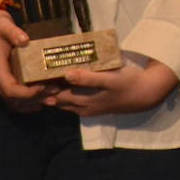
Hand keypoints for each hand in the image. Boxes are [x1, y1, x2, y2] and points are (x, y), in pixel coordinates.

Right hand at [0, 0, 45, 111]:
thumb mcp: (4, 25)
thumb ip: (13, 32)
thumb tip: (25, 40)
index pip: (10, 89)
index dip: (27, 93)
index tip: (44, 86)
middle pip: (13, 99)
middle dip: (34, 98)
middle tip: (55, 92)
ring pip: (13, 101)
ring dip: (32, 103)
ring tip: (52, 99)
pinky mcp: (2, 80)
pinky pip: (13, 97)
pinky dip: (26, 102)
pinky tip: (40, 101)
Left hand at [45, 59, 179, 116]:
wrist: (146, 94)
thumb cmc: (128, 84)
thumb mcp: (109, 80)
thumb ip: (88, 78)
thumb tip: (66, 74)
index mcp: (83, 103)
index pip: (55, 97)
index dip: (44, 87)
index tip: (33, 73)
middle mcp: (82, 108)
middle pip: (57, 100)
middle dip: (47, 89)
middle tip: (37, 71)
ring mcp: (88, 107)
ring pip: (65, 100)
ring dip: (57, 89)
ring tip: (48, 73)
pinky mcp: (94, 103)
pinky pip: (74, 99)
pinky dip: (67, 90)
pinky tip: (67, 78)